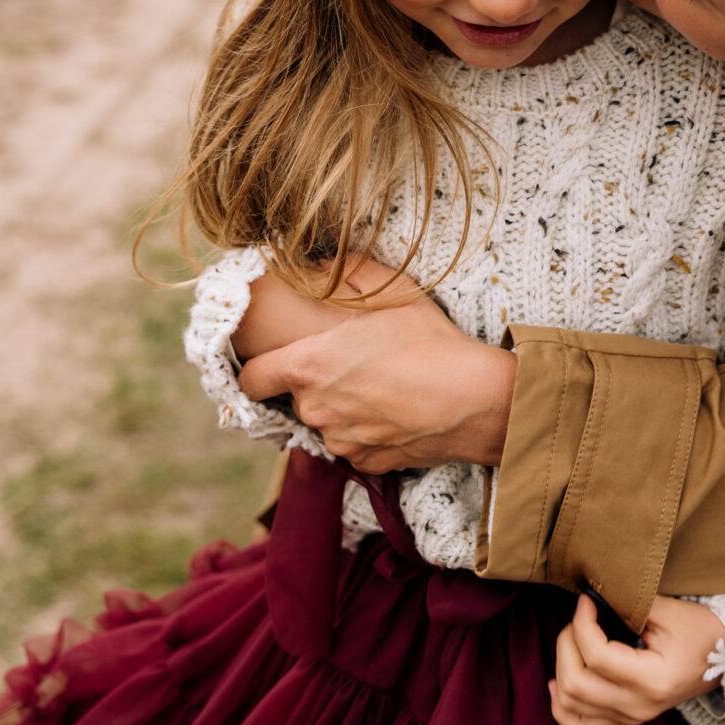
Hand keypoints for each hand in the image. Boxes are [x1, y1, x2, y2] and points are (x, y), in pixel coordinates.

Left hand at [237, 278, 514, 471]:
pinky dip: (368, 434)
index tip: (268, 367)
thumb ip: (355, 273)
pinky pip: (355, 447)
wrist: (474, 400)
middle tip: (353, 366)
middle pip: (297, 398)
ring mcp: (341, 439)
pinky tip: (397, 413)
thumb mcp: (397, 293)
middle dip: (317, 384)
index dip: (255, 373)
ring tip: (382, 389)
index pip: (251, 380)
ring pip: (328, 423)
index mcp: (310, 365)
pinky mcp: (366, 462)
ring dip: (343, 410)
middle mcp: (316, 407)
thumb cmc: (432, 342)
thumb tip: (329, 262)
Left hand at [549, 594, 724, 724]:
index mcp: (652, 680)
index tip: (586, 599)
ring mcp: (630, 718)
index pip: (597, 656)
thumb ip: (632, 603)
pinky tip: (558, 682)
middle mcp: (638, 706)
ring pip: (570, 705)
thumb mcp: (672, 611)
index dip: (582, 623)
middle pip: (576, 683)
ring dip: (560, 667)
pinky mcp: (626, 721)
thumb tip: (595, 593)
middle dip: (566, 643)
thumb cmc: (702, 633)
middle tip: (579, 618)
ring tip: (572, 641)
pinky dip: (561, 707)